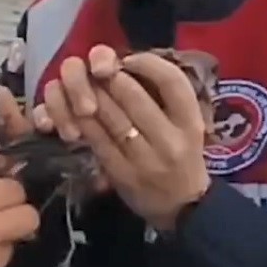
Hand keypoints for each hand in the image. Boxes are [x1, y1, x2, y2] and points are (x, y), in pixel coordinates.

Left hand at [35, 45, 210, 229]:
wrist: (182, 207)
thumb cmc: (182, 156)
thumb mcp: (186, 125)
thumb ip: (164, 98)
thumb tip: (125, 63)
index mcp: (191, 122)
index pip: (172, 82)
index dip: (147, 63)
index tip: (129, 59)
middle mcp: (171, 139)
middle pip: (134, 96)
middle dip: (109, 77)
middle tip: (97, 68)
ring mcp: (146, 159)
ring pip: (112, 117)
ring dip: (91, 95)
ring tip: (84, 84)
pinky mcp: (122, 174)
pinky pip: (98, 140)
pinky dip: (83, 121)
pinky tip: (76, 110)